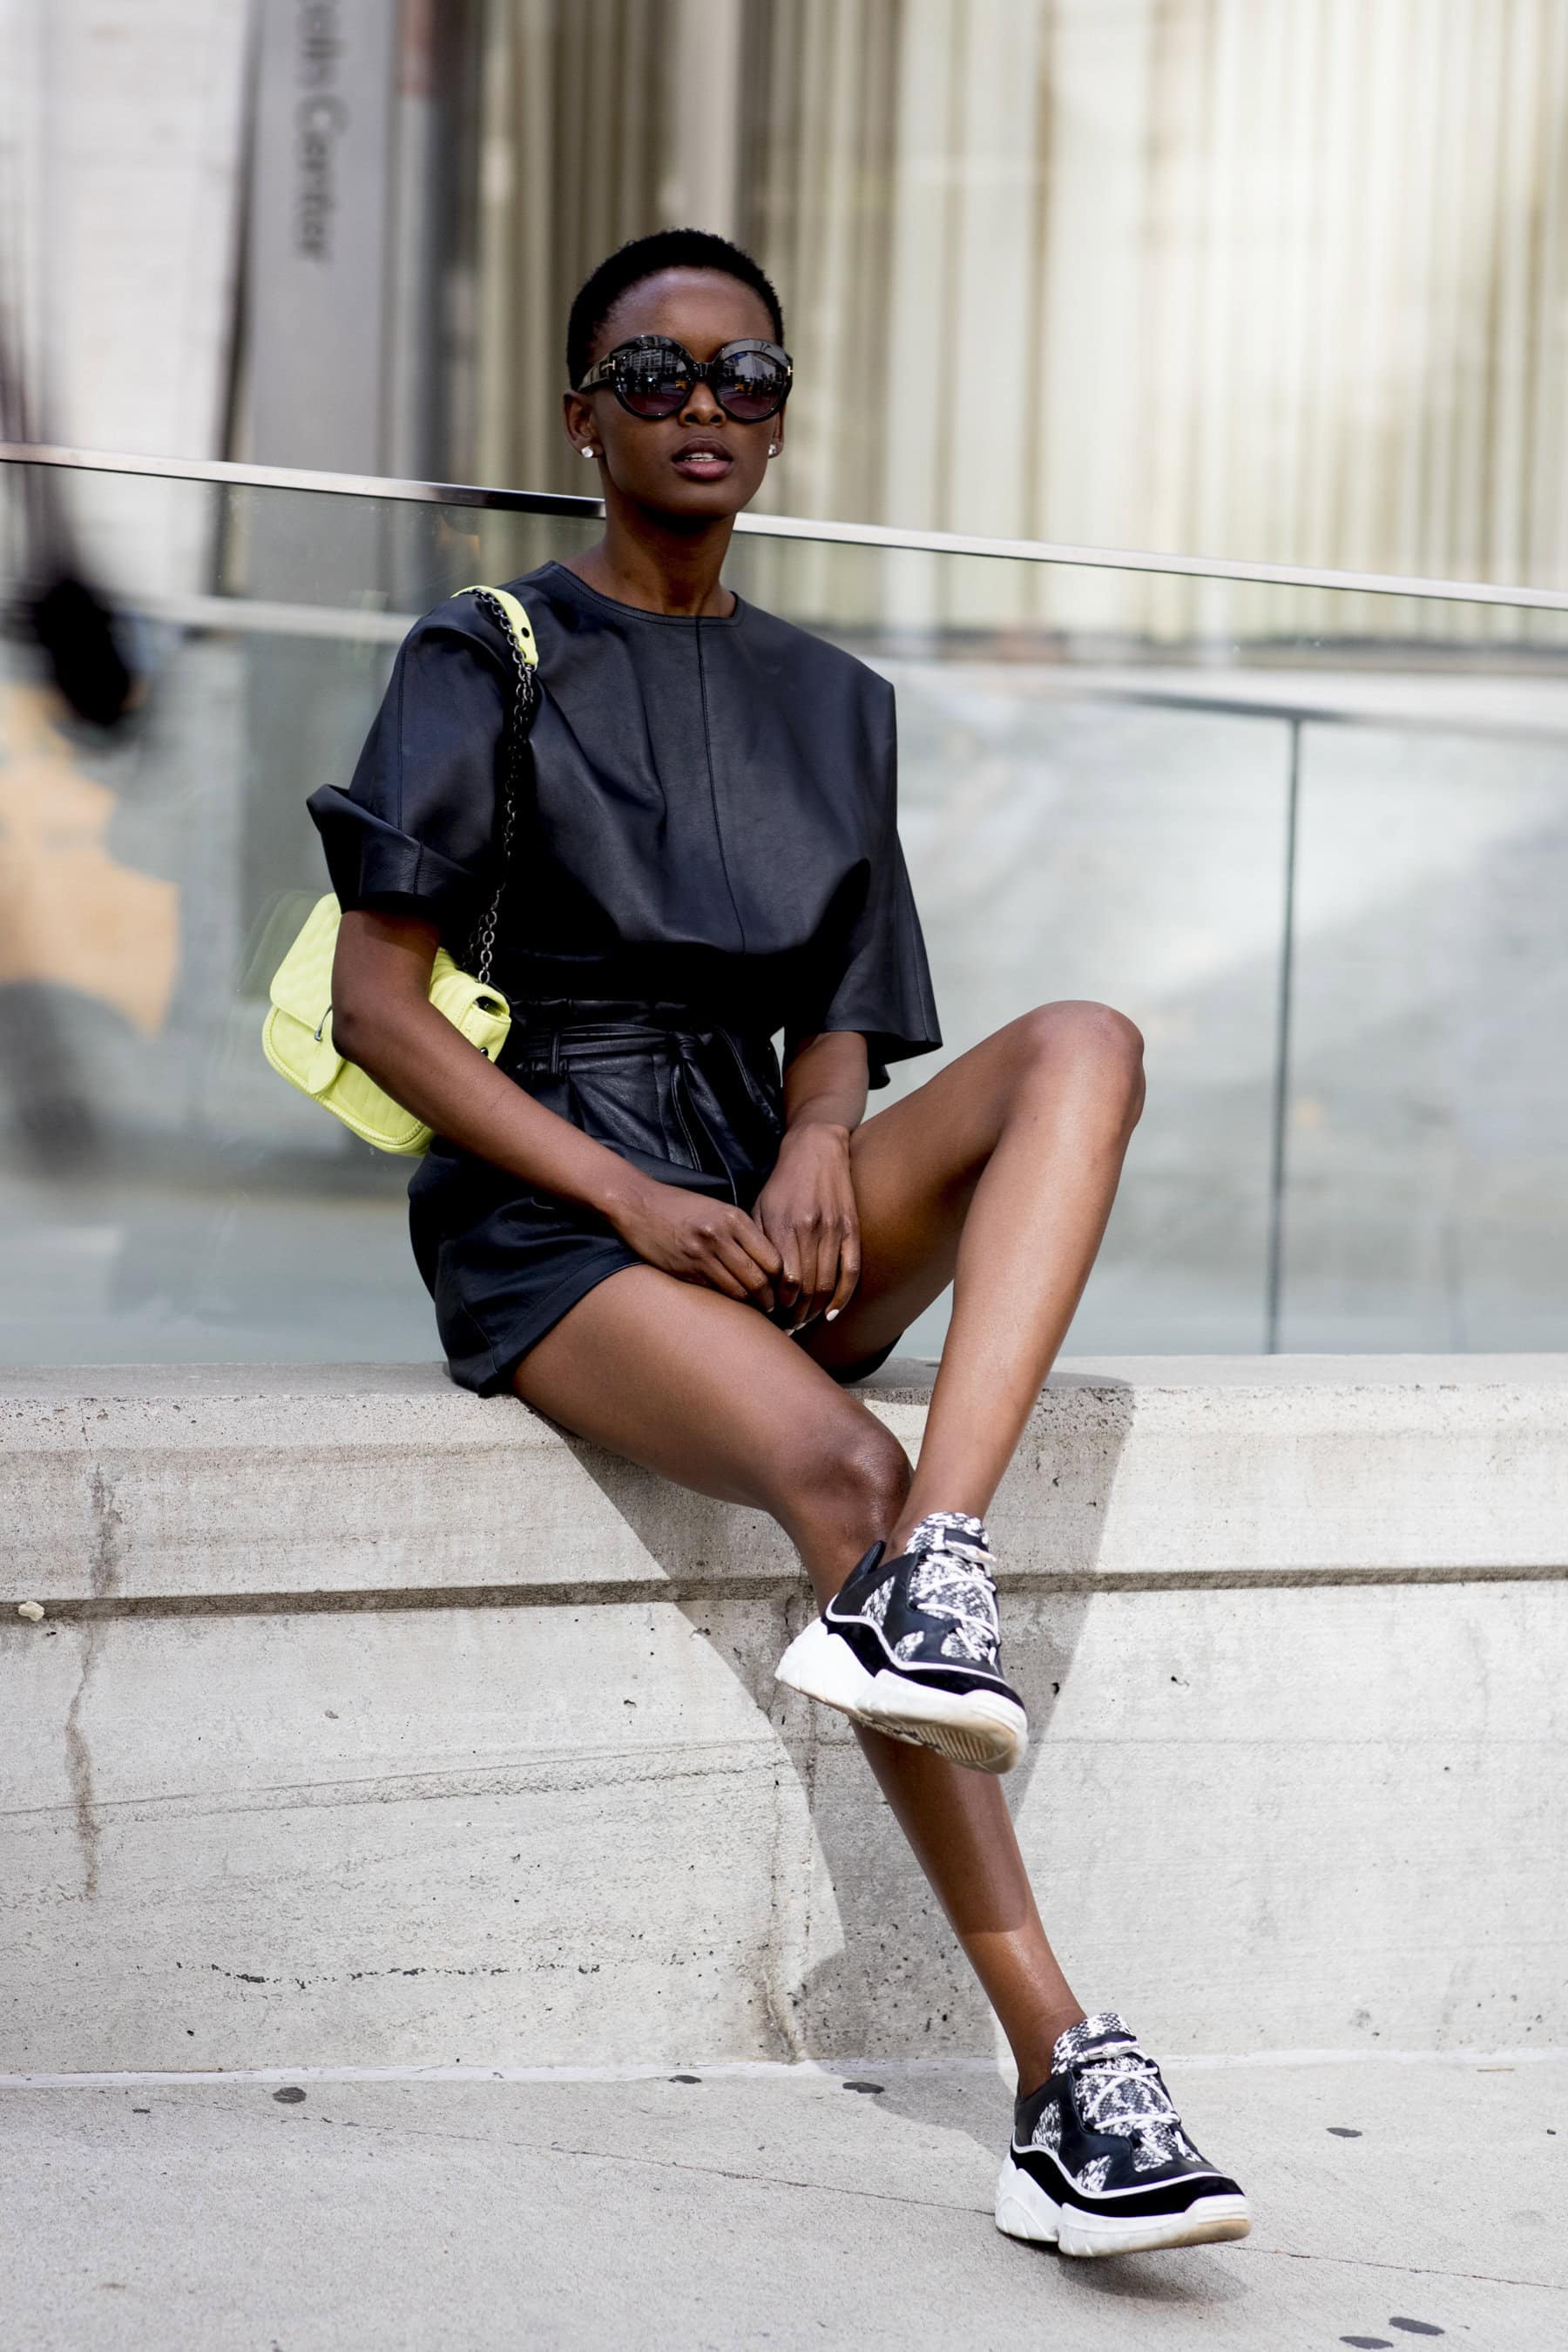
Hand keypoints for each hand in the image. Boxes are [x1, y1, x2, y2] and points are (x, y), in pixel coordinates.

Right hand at [605, 1175, 781, 1309]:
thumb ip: (742, 1232)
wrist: (638, 1204)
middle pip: (758, 1278)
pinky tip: (733, 1303)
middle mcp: (720, 1236)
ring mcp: (701, 1255)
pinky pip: (715, 1292)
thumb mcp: (718, 1209)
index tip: (783, 1287)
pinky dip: (727, 1300)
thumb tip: (769, 1263)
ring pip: (738, 1290)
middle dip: (770, 1298)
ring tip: (758, 1309)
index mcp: (734, 1218)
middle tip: (775, 1306)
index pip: (771, 1257)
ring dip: (751, 1304)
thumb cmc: (681, 1206)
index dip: (782, 1278)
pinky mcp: (684, 1270)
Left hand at [753, 1122, 860, 1331]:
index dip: (780, 1303)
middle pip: (807, 1287)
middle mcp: (810, 1229)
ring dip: (815, 1310)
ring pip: (828, 1283)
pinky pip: (851, 1270)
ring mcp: (834, 1229)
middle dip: (796, 1313)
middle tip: (787, 1326)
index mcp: (784, 1225)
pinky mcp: (851, 1228)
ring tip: (803, 1321)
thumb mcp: (760, 1208)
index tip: (772, 1314)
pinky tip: (832, 1313)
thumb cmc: (783, 1183)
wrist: (815, 1150)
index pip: (786, 1279)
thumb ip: (757, 1243)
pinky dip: (843, 1297)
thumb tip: (755, 1280)